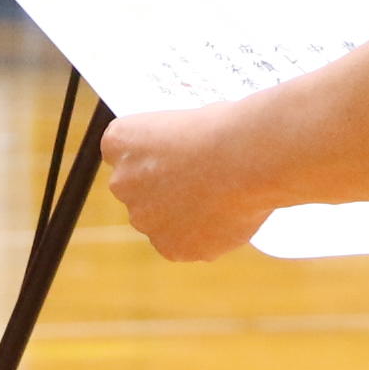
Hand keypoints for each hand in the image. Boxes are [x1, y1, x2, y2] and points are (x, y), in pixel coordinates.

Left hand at [99, 104, 276, 262]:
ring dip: (183, 215)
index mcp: (119, 142)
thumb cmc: (224, 130)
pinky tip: (226, 216)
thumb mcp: (187, 122)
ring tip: (221, 198)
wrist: (248, 159)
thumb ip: (172, 147)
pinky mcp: (170, 248)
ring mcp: (144, 219)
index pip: (125, 154)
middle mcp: (122, 183)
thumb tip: (186, 162)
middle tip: (201, 182)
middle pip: (139, 191)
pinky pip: (185, 244)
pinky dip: (203, 237)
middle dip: (165, 189)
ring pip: (161, 221)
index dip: (156, 156)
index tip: (178, 155)